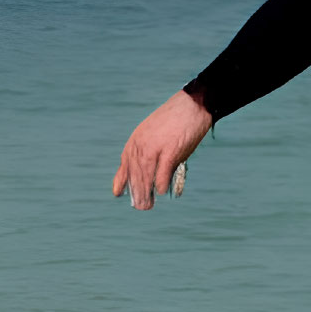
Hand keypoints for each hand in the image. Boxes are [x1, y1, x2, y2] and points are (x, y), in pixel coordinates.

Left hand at [113, 90, 211, 209]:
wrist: (192, 105)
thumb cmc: (177, 121)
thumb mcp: (155, 133)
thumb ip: (149, 150)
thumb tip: (151, 171)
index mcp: (137, 139)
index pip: (126, 163)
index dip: (122, 179)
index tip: (118, 193)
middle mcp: (142, 143)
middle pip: (136, 172)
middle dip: (136, 191)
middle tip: (140, 206)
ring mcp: (155, 146)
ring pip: (146, 174)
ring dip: (145, 191)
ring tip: (147, 205)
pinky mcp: (170, 149)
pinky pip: (162, 169)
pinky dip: (160, 182)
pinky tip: (160, 191)